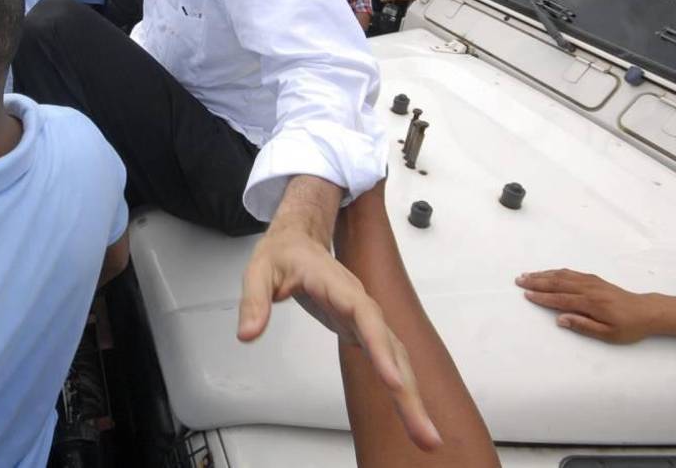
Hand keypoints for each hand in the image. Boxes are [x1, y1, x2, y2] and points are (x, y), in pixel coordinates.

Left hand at [239, 214, 440, 450]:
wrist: (299, 238)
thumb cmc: (282, 253)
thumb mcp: (258, 271)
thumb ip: (254, 302)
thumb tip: (247, 334)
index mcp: (337, 285)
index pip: (365, 316)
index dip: (381, 348)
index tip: (394, 381)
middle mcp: (360, 303)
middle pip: (392, 347)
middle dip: (409, 391)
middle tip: (427, 434)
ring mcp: (366, 318)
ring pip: (397, 358)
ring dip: (412, 397)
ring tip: (427, 436)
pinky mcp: (364, 330)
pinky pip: (389, 359)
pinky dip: (402, 387)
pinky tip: (411, 414)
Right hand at [516, 269, 659, 343]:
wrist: (647, 311)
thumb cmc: (628, 326)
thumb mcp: (608, 334)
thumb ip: (583, 326)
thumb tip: (560, 319)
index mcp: (591, 303)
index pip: (560, 299)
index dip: (542, 297)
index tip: (526, 295)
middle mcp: (588, 289)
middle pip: (558, 283)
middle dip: (537, 281)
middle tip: (519, 280)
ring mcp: (591, 282)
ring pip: (563, 275)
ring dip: (544, 274)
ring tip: (528, 274)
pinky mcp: (594, 279)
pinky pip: (571, 273)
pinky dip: (556, 272)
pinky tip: (549, 273)